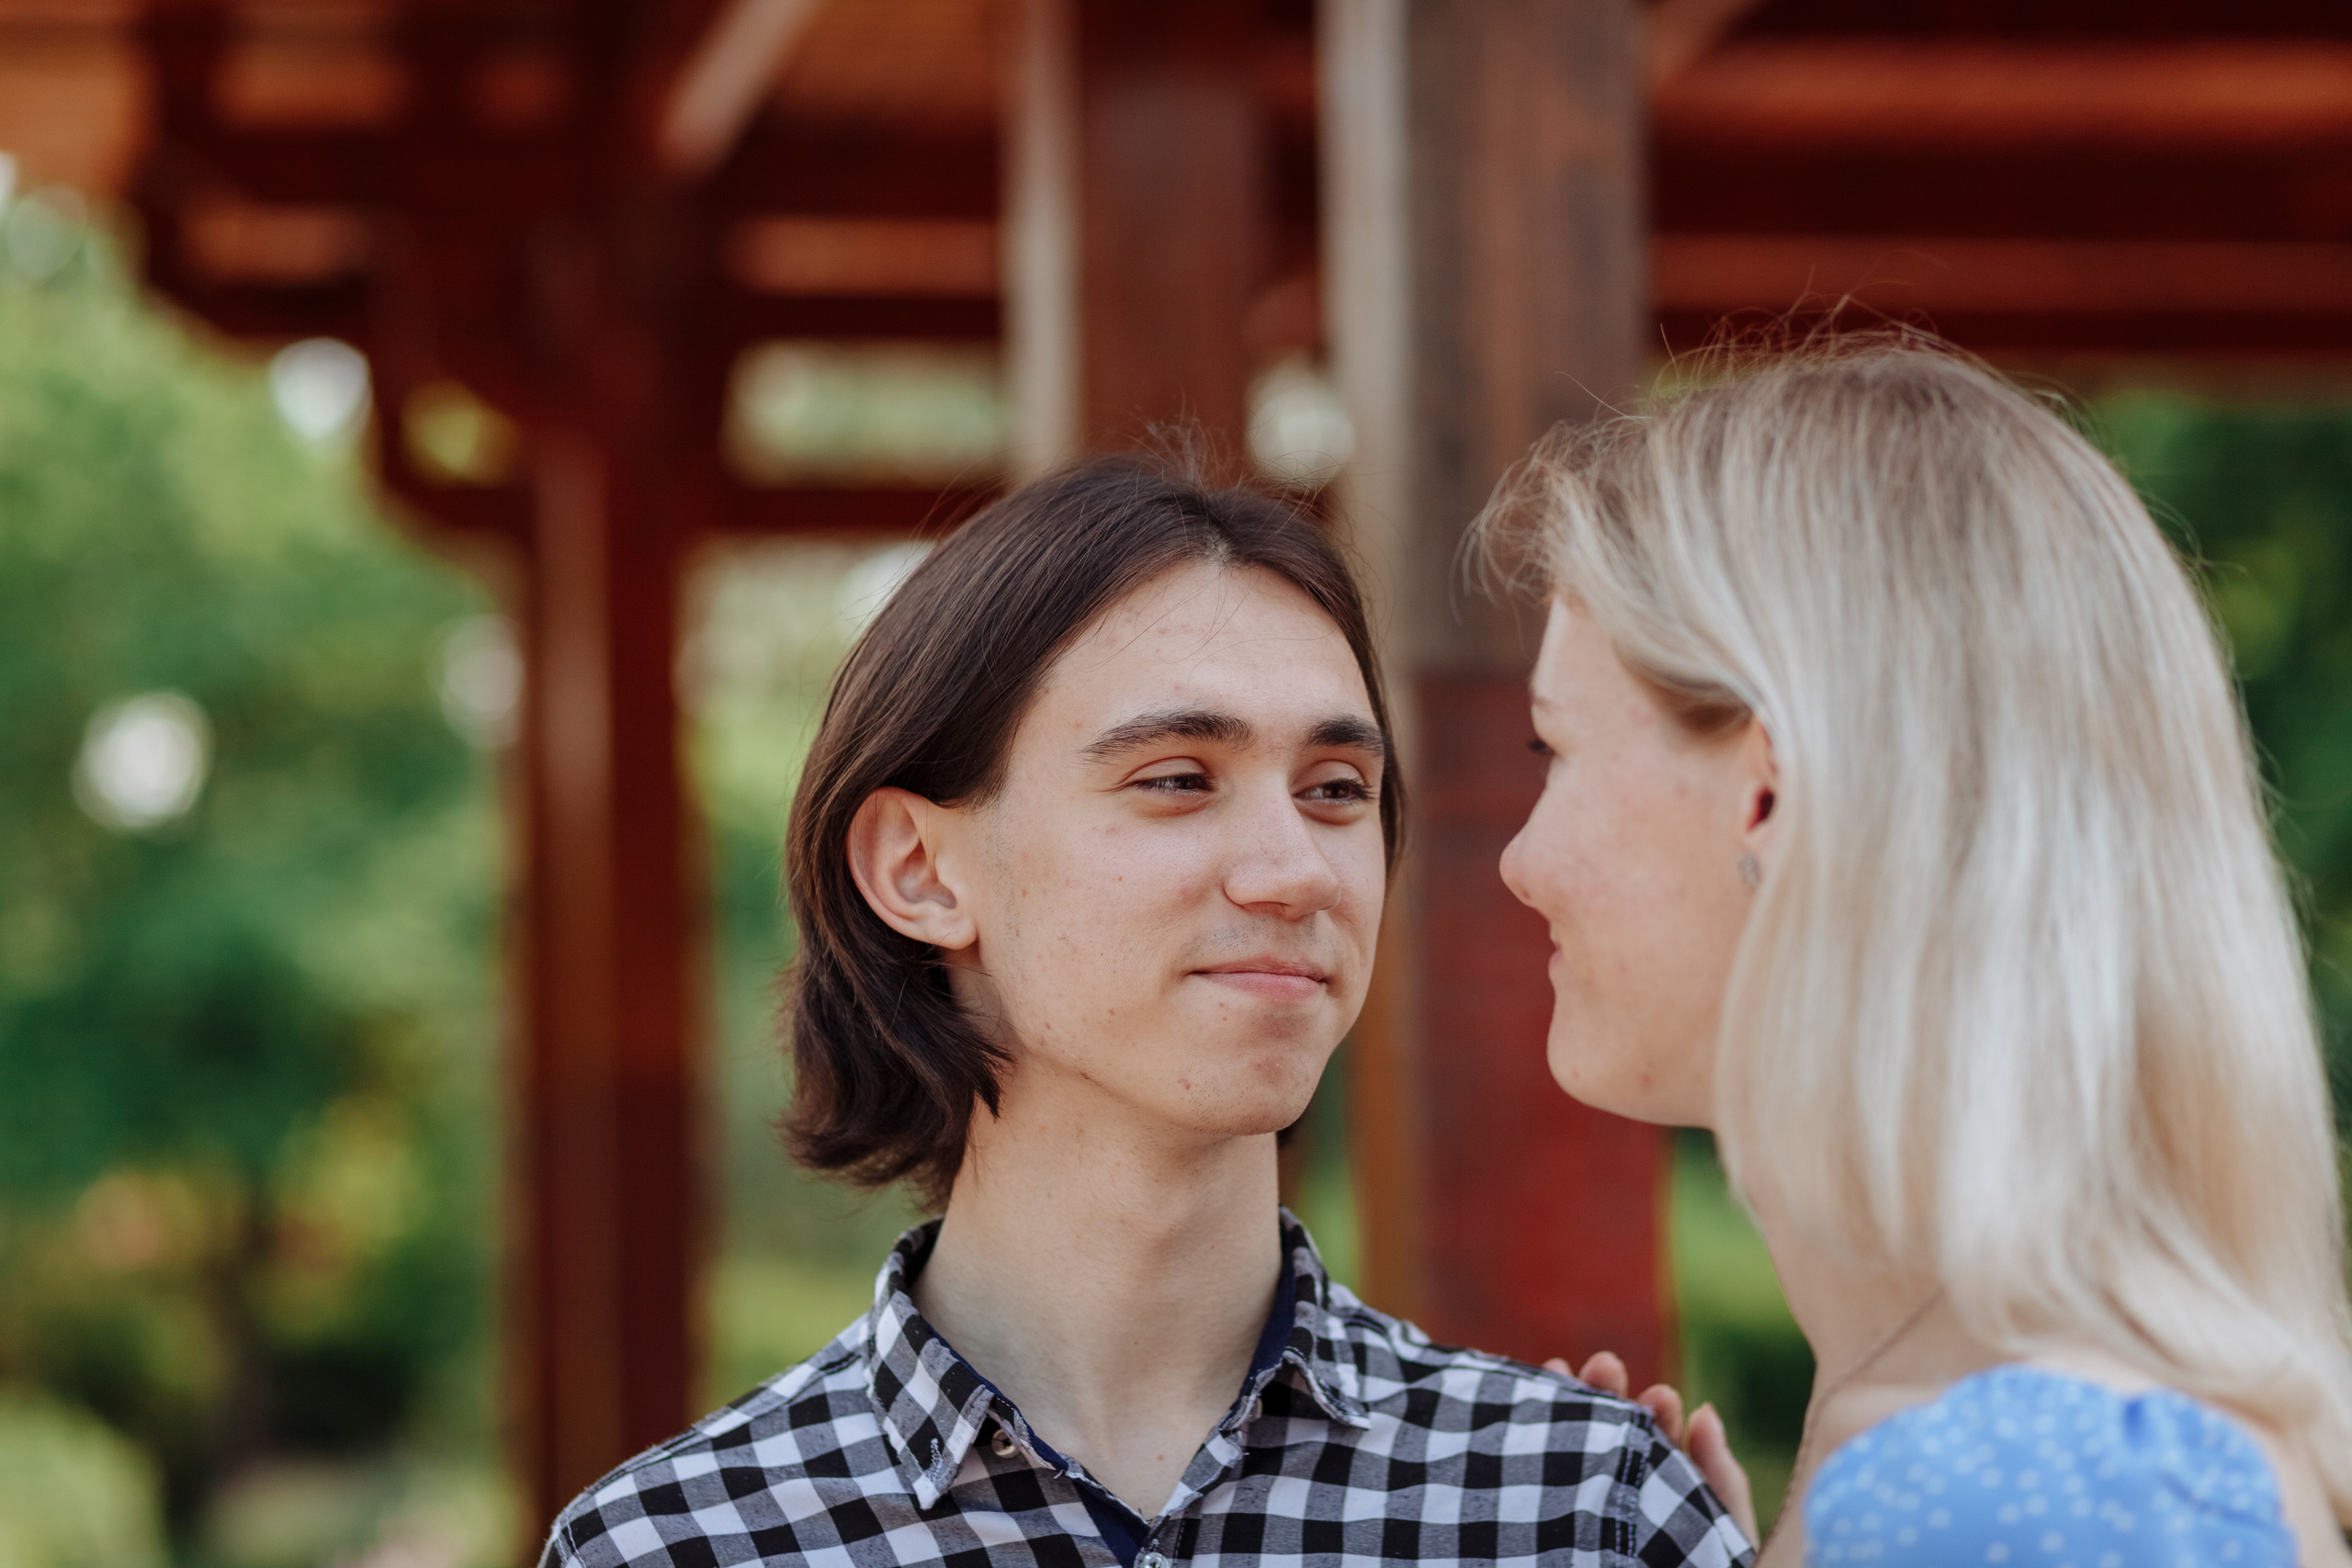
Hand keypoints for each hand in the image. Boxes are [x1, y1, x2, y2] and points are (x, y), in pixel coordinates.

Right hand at [1546, 1352, 1758, 1546]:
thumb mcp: (1727, 1544)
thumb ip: (1720, 1481)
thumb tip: (1706, 1410)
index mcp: (1668, 1511)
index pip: (1662, 1454)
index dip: (1658, 1416)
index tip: (1658, 1393)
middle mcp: (1624, 1514)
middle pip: (1613, 1447)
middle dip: (1608, 1401)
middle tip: (1603, 1366)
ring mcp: (1584, 1529)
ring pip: (1570, 1461)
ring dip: (1566, 1413)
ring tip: (1557, 1370)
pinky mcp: (1549, 1544)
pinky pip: (1535, 1495)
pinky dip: (1526, 1449)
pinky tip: (1518, 1410)